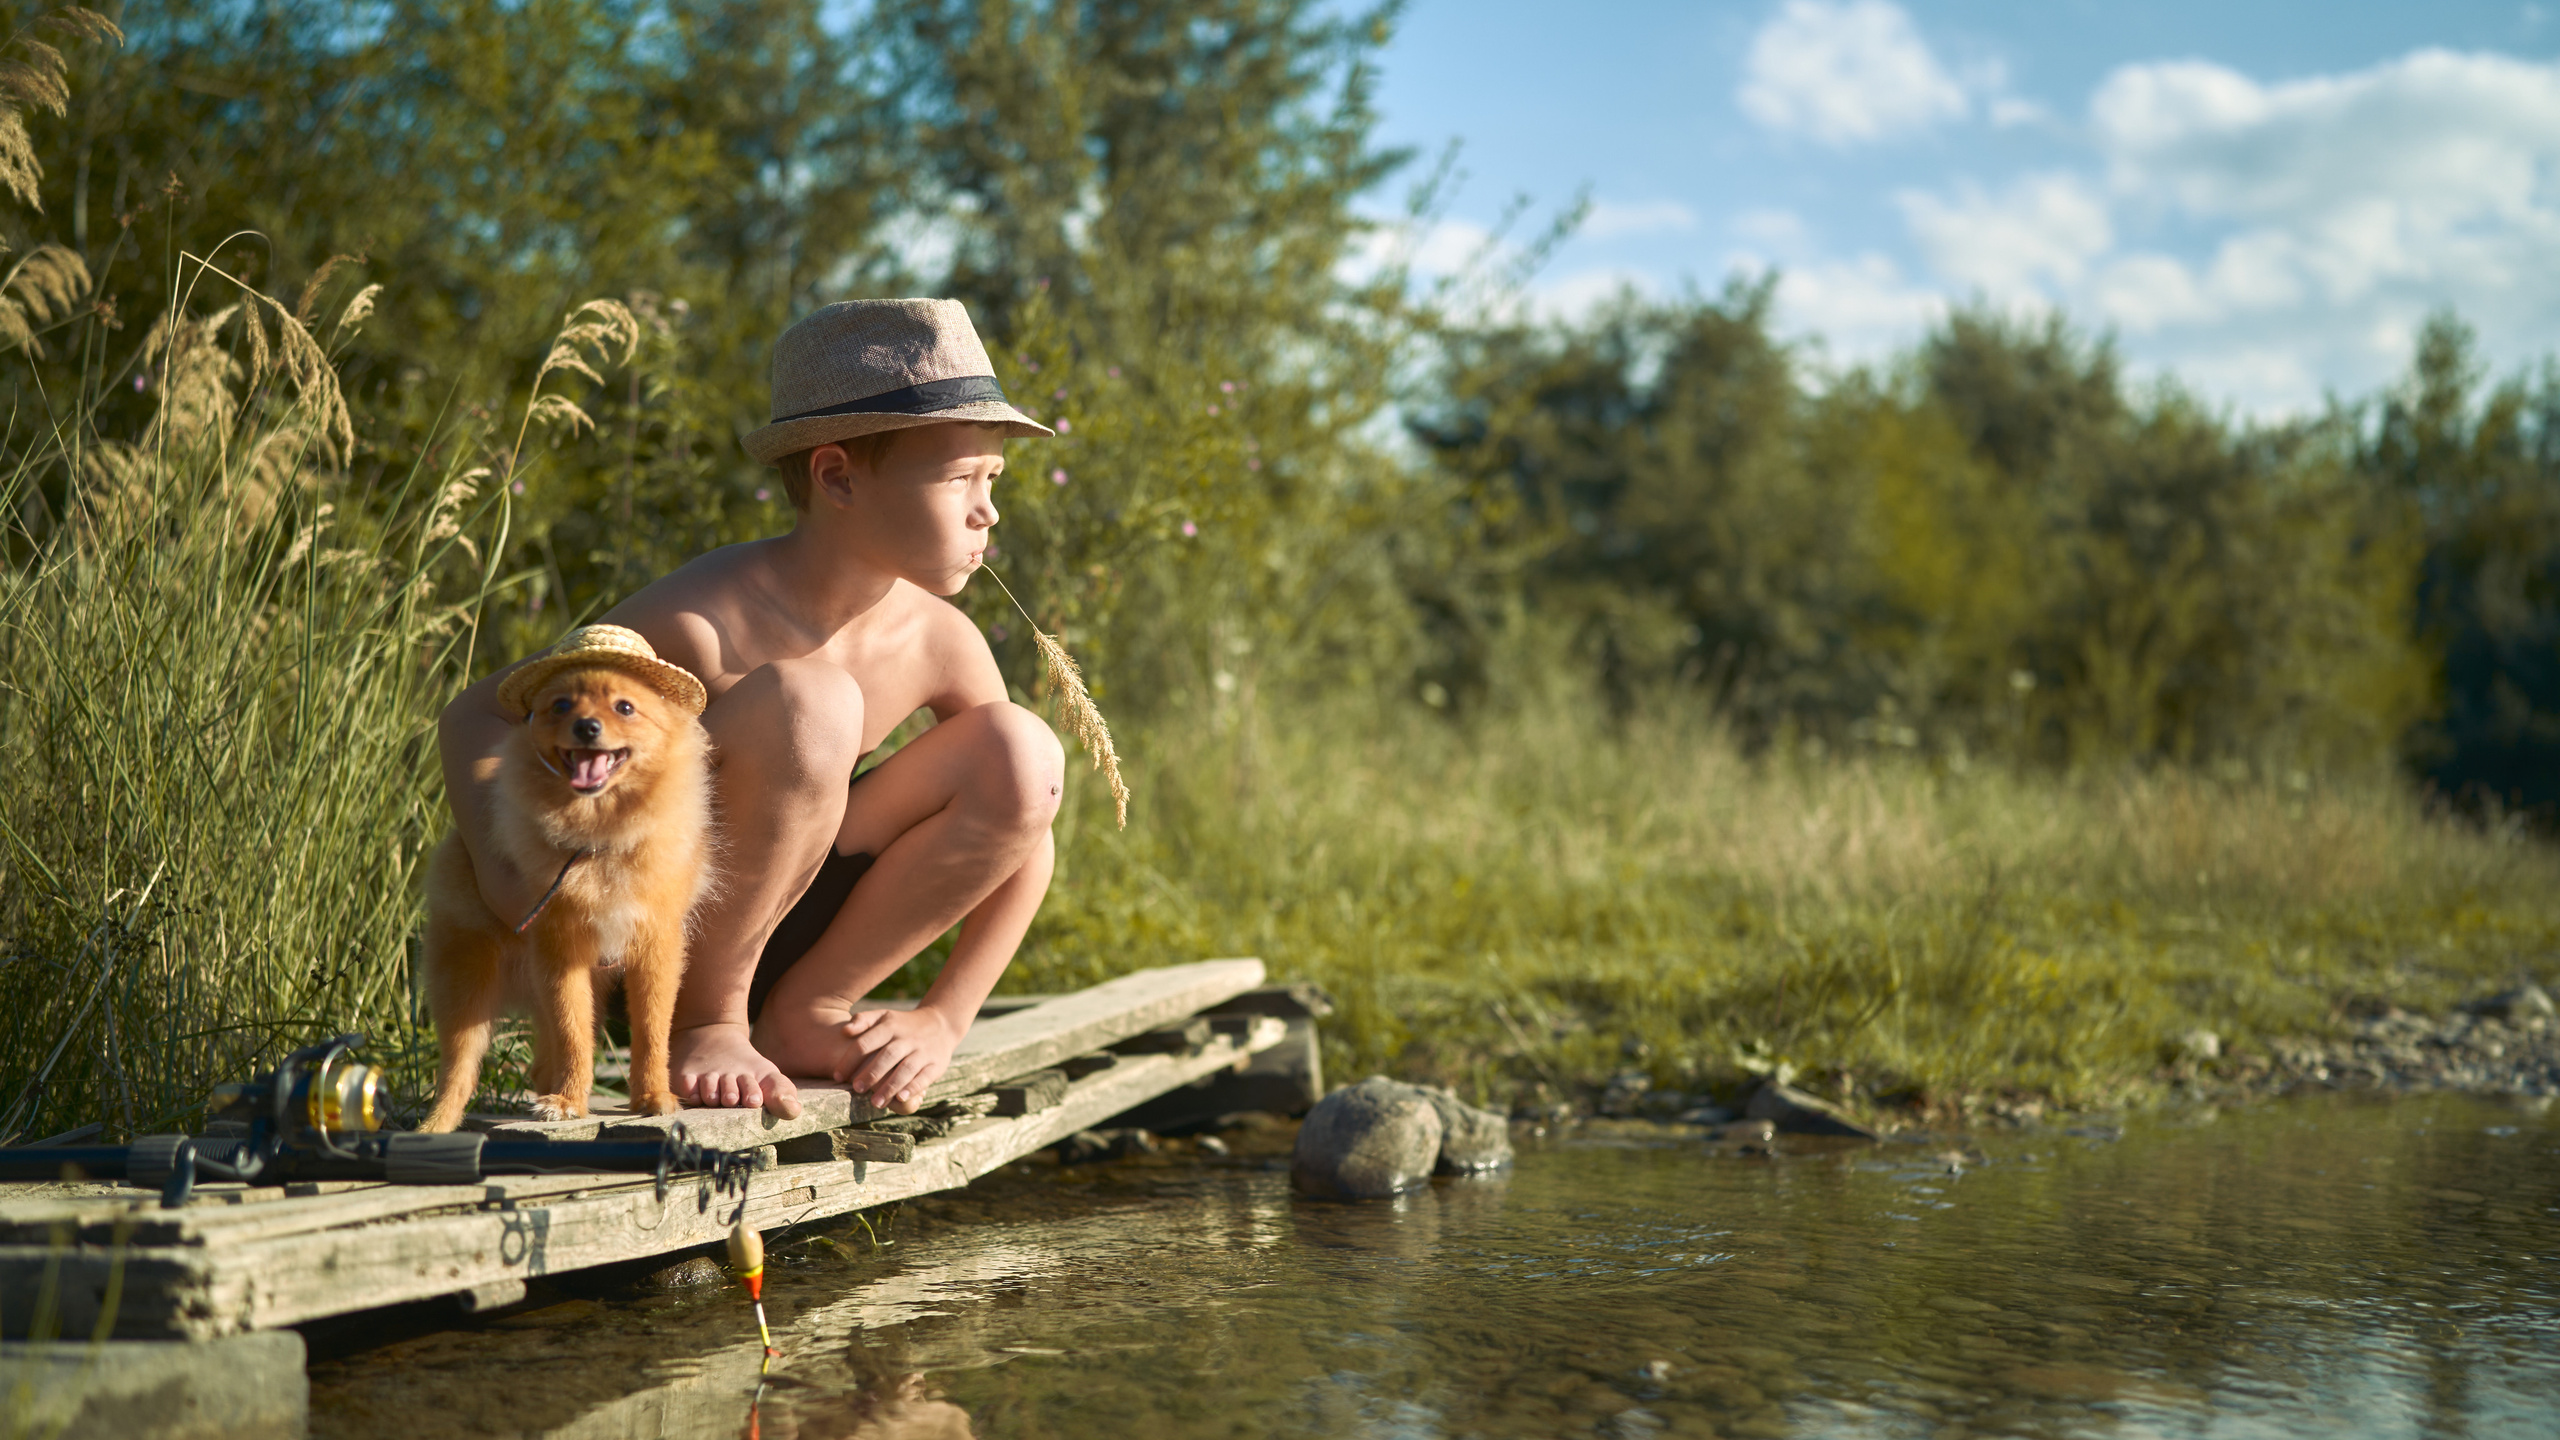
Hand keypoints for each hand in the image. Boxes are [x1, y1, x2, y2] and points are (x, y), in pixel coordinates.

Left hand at [836, 1006, 961, 1112]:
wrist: (941, 1023)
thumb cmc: (903, 1024)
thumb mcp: (884, 1016)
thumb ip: (863, 1020)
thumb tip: (844, 1031)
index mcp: (890, 1026)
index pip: (867, 1042)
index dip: (850, 1060)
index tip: (838, 1076)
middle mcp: (907, 1038)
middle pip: (887, 1056)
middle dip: (871, 1073)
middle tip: (856, 1089)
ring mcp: (923, 1052)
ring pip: (906, 1069)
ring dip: (890, 1086)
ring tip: (875, 1103)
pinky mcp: (936, 1064)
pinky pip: (925, 1077)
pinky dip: (913, 1088)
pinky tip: (900, 1099)